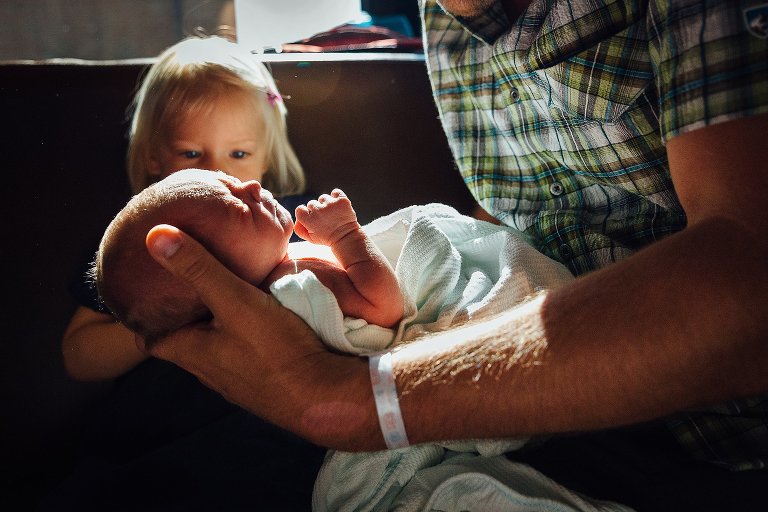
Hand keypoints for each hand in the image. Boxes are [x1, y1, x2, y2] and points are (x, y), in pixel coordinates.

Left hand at [142, 224, 376, 448]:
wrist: (325, 396)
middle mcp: (211, 371)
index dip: (146, 317)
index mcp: (192, 354)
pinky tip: (262, 316)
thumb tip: (154, 236)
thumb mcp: (235, 301)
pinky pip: (247, 352)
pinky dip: (245, 333)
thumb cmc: (276, 351)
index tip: (148, 292)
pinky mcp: (267, 379)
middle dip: (184, 315)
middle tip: (187, 284)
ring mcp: (240, 379)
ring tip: (223, 292)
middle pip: (185, 341)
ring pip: (218, 347)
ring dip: (217, 324)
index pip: (151, 339)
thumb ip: (199, 269)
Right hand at [294, 189, 358, 244]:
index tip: (312, 218)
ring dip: (326, 204)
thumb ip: (299, 229)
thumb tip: (297, 219)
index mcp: (309, 220)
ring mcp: (331, 204)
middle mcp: (319, 210)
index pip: (300, 209)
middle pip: (312, 203)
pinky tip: (338, 206)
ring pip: (323, 198)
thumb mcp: (311, 238)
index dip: (305, 213)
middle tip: (324, 219)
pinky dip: (336, 197)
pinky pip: (335, 192)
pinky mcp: (341, 200)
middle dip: (317, 210)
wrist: (347, 237)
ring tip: (332, 214)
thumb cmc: (327, 238)